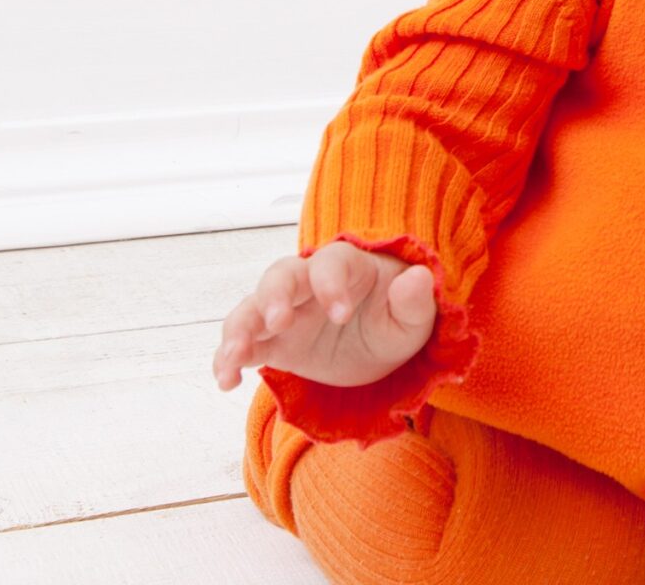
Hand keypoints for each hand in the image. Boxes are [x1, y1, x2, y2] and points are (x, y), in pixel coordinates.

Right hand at [212, 239, 438, 391]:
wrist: (379, 345)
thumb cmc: (397, 318)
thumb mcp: (415, 317)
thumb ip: (415, 300)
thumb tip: (418, 279)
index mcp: (348, 268)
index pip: (332, 264)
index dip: (331, 284)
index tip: (342, 315)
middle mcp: (309, 284)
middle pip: (280, 276)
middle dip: (274, 296)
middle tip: (278, 322)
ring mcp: (286, 312)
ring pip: (251, 309)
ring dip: (239, 330)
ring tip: (235, 357)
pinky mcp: (272, 343)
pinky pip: (243, 345)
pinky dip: (228, 360)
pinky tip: (226, 381)